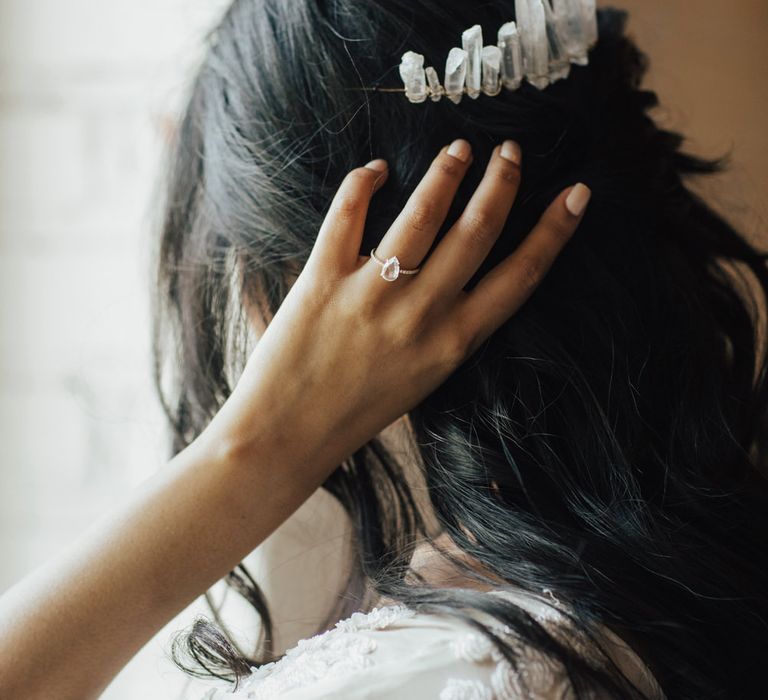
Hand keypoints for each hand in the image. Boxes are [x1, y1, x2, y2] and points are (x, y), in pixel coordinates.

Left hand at [203, 139, 590, 478]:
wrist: (288, 436)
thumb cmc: (359, 410)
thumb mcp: (425, 375)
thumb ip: (448, 327)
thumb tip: (463, 269)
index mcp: (454, 342)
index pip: (521, 276)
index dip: (554, 231)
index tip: (576, 193)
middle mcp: (421, 315)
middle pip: (477, 232)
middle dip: (502, 183)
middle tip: (511, 150)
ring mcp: (373, 295)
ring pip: (421, 215)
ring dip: (446, 174)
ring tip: (460, 149)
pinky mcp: (323, 281)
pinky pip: (348, 216)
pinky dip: (363, 183)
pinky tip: (377, 168)